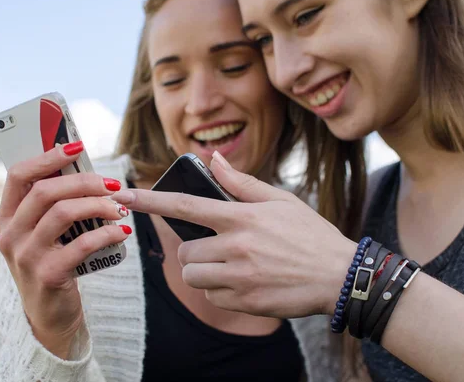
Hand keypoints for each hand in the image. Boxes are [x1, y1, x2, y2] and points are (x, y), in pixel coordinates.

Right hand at [0, 141, 130, 357]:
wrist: (48, 315)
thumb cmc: (52, 263)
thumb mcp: (44, 233)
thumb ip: (54, 206)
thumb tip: (85, 171)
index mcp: (6, 217)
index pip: (18, 174)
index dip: (47, 156)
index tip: (76, 146)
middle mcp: (10, 234)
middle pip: (45, 190)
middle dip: (84, 181)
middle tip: (113, 185)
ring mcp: (25, 256)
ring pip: (63, 212)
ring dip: (98, 205)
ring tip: (120, 209)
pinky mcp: (47, 275)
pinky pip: (82, 244)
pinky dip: (107, 233)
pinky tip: (122, 232)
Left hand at [112, 151, 354, 318]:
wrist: (339, 276)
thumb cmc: (310, 235)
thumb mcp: (280, 200)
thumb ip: (241, 183)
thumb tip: (213, 160)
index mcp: (241, 217)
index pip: (185, 205)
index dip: (150, 200)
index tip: (124, 195)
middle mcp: (236, 246)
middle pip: (185, 251)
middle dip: (195, 250)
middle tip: (219, 247)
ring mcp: (239, 277)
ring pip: (193, 275)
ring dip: (203, 271)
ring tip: (230, 266)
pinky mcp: (245, 302)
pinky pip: (211, 296)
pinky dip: (219, 290)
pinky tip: (243, 284)